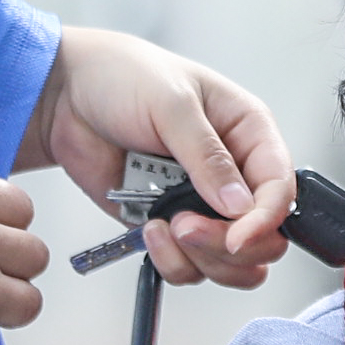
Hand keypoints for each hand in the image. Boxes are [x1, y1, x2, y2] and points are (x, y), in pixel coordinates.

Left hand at [36, 33, 300, 290]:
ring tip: (162, 225)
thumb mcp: (171, 104)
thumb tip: (239, 205)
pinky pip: (189, 267)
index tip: (236, 237)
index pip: (280, 189)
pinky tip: (147, 229)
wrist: (64, 96)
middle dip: (226, 244)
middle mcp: (235, 175)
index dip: (265, 220)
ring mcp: (203, 205)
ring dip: (198, 257)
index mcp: (250, 134)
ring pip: (230, 263)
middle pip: (264, 238)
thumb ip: (208, 156)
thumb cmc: (122, 77)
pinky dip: (171, 261)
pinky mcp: (170, 227)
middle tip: (185, 225)